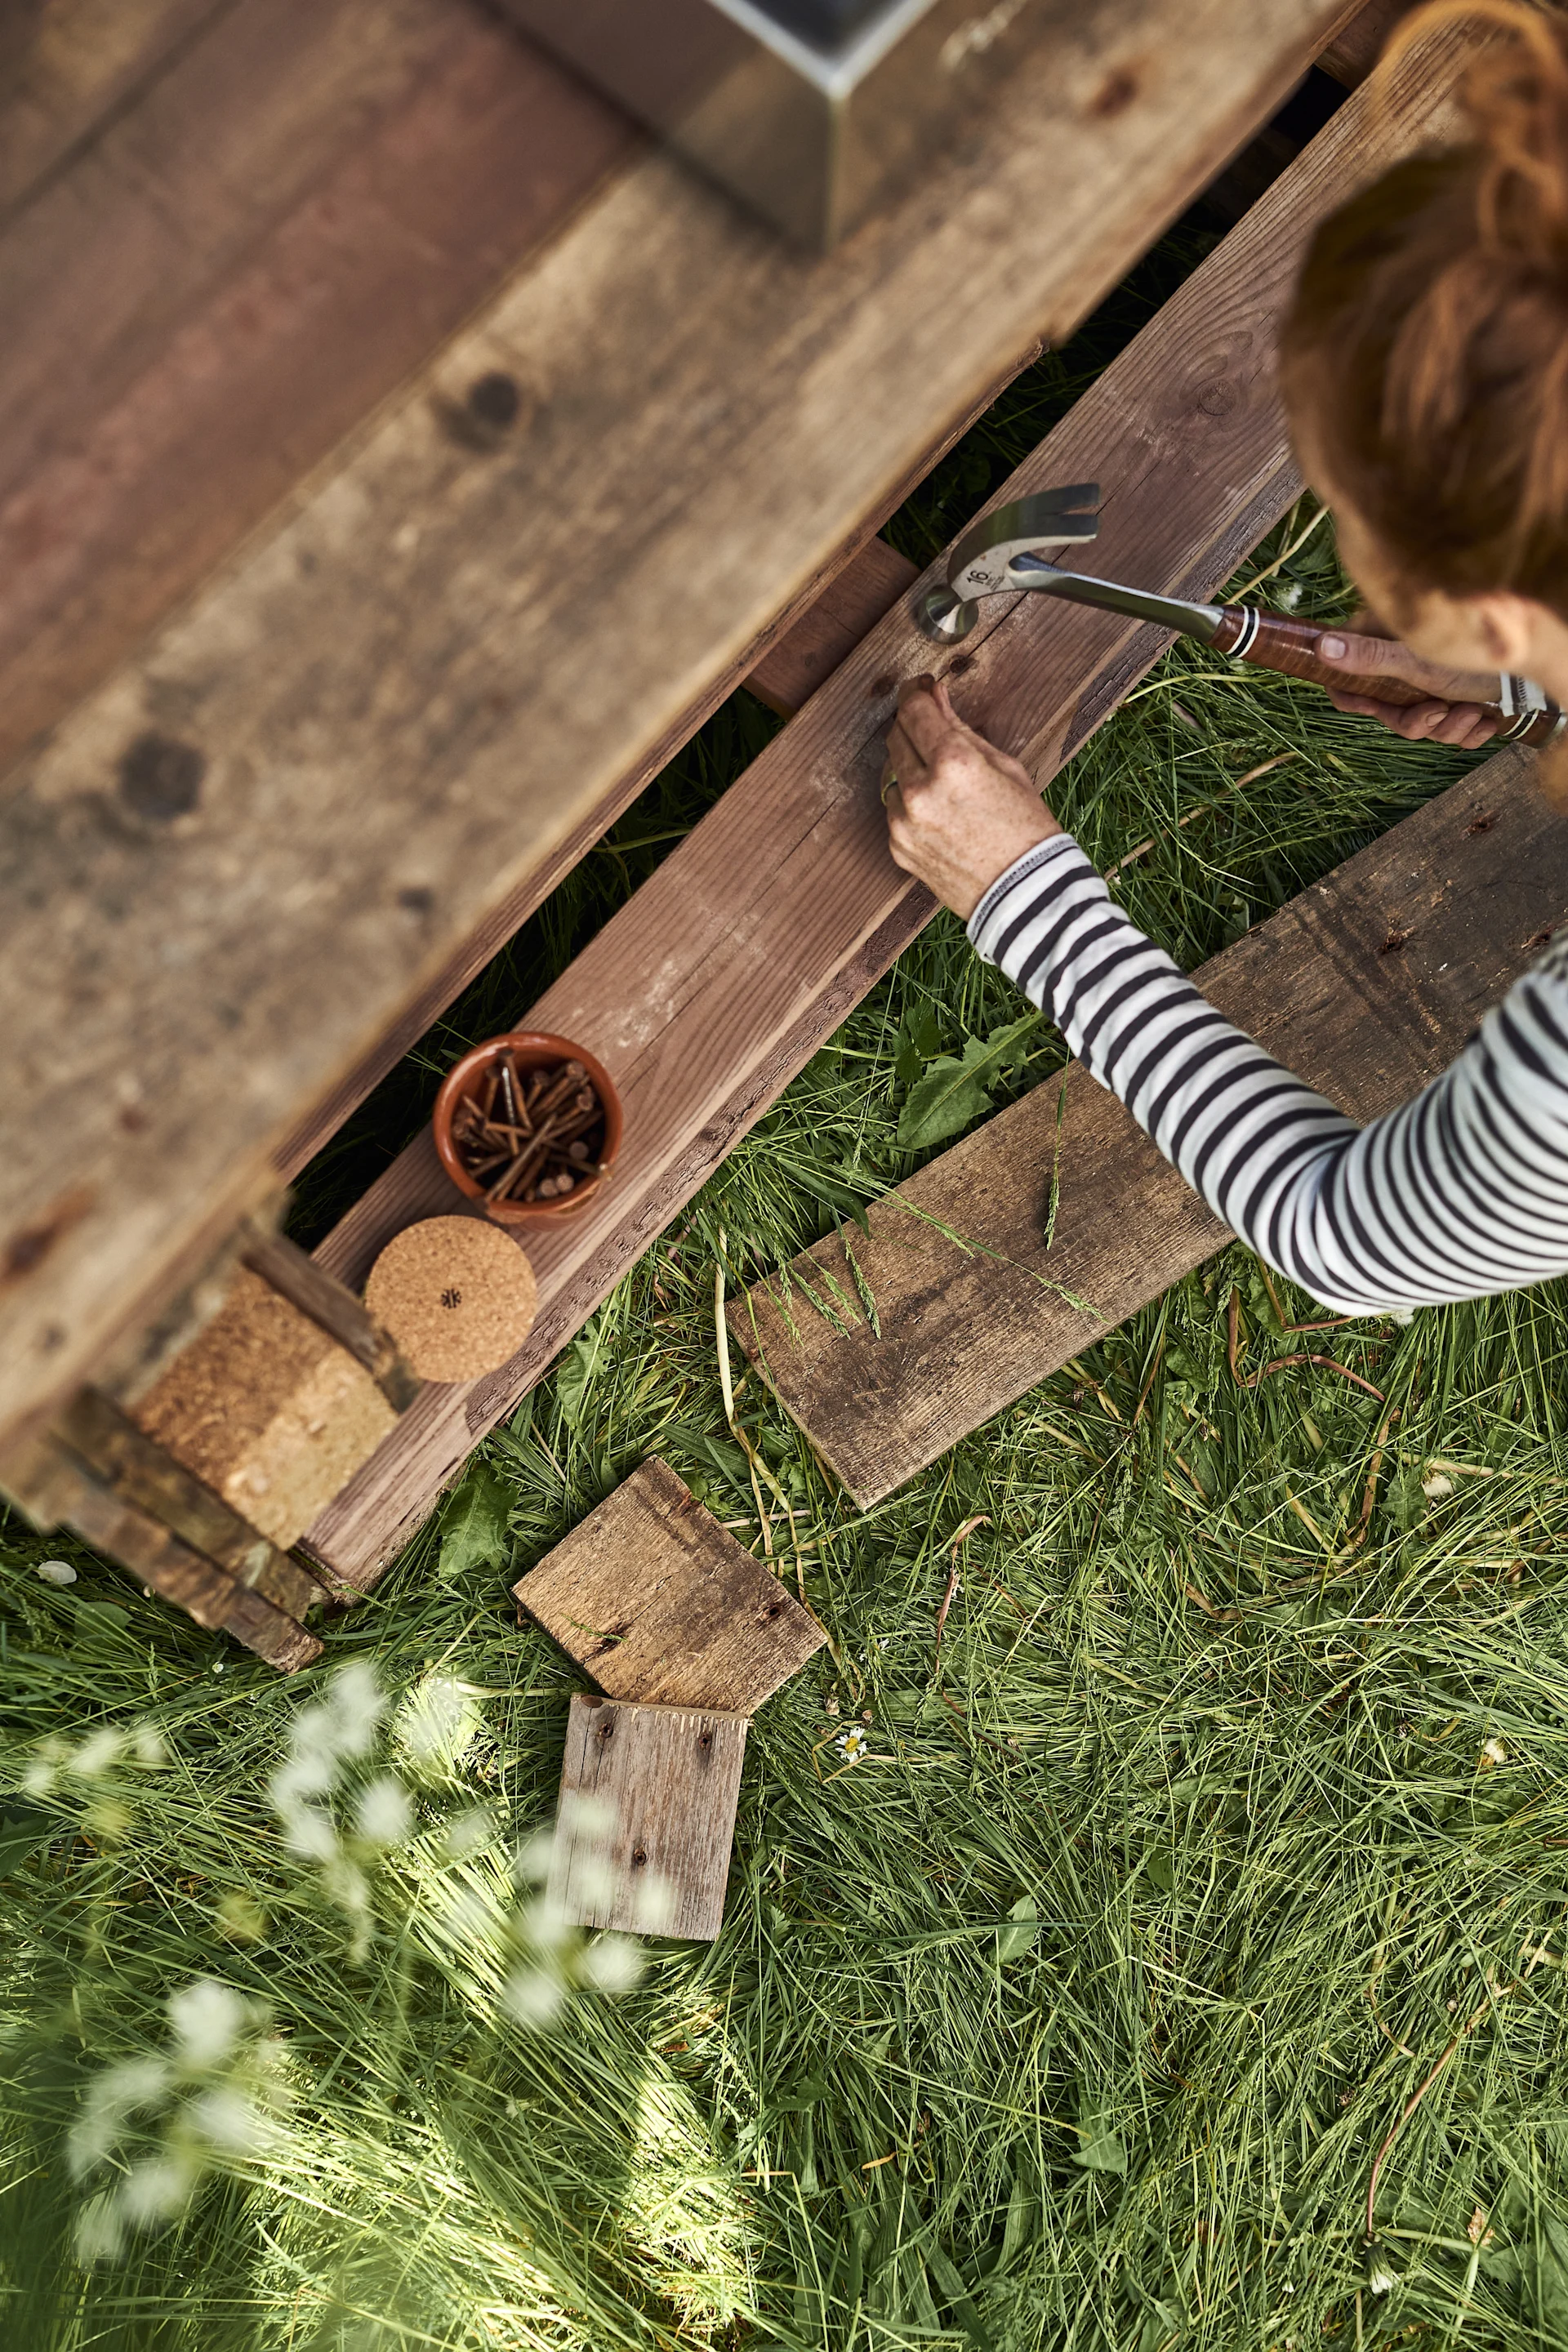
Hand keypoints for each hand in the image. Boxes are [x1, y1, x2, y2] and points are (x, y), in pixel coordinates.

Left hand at [881, 675, 1058, 918]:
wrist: (1025, 893)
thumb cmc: (1026, 827)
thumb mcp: (1004, 767)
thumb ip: (961, 730)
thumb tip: (935, 696)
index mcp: (953, 763)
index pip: (914, 709)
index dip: (914, 692)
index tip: (920, 687)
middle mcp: (920, 790)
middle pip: (896, 737)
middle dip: (913, 726)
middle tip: (933, 727)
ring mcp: (903, 822)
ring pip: (891, 774)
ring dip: (910, 767)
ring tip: (946, 783)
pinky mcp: (897, 847)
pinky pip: (894, 810)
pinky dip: (910, 804)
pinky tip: (941, 814)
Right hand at [1316, 618, 1502, 747]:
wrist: (1539, 664)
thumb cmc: (1480, 652)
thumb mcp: (1418, 658)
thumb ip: (1369, 657)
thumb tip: (1319, 646)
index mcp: (1389, 643)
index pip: (1345, 677)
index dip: (1352, 698)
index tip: (1370, 707)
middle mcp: (1407, 664)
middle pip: (1386, 712)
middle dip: (1417, 721)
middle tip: (1440, 710)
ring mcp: (1433, 684)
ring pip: (1420, 725)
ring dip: (1449, 727)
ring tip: (1473, 710)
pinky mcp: (1459, 701)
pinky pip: (1448, 732)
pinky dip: (1468, 732)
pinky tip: (1487, 719)